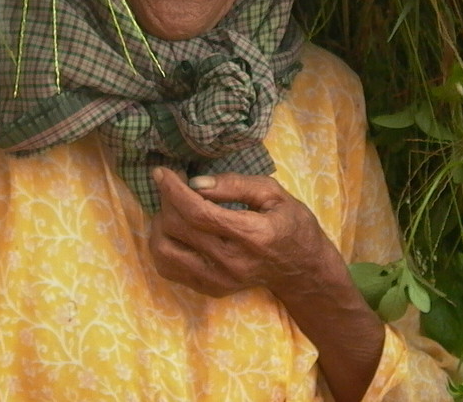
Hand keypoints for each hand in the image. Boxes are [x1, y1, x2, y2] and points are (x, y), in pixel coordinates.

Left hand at [148, 167, 332, 299]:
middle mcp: (232, 262)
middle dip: (167, 200)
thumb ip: (235, 185)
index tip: (161, 172)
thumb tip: (196, 183)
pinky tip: (175, 230)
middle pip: (179, 228)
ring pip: (165, 252)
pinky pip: (168, 269)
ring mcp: (219, 280)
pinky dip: (163, 245)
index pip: (199, 213)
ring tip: (173, 209)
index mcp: (252, 235)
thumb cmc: (290, 224)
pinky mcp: (210, 289)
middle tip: (174, 184)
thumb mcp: (273, 193)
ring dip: (160, 224)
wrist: (302, 269)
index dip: (174, 190)